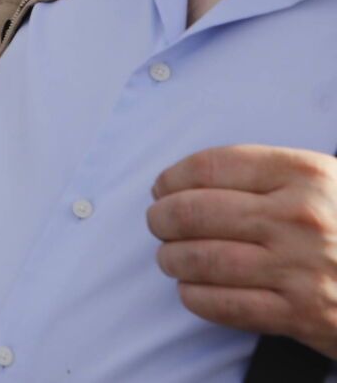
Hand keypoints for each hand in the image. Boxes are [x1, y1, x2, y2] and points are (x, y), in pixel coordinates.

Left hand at [149, 145, 336, 356]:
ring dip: (172, 259)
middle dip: (163, 219)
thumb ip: (266, 174)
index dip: (173, 178)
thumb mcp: (326, 181)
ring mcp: (300, 268)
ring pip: (199, 259)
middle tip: (160, 224)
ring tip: (171, 258)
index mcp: (304, 174)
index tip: (162, 188)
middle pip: (194, 211)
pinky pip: (222, 304)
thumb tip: (188, 181)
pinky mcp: (300, 314)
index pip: (210, 166)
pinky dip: (195, 297)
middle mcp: (299, 218)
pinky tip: (193, 289)